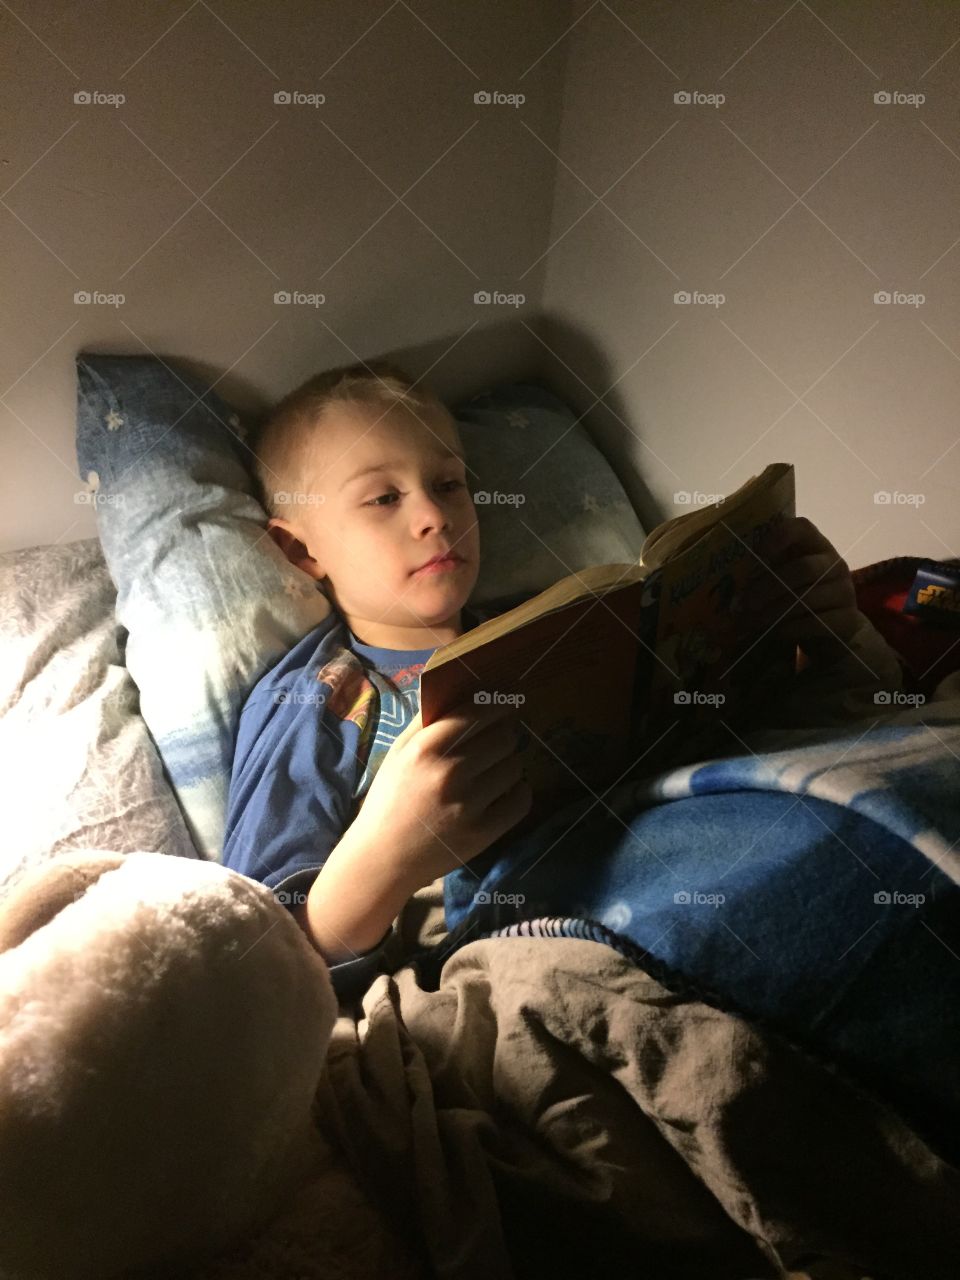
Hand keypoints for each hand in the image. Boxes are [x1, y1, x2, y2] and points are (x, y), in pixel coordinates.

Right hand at [341, 698, 531, 894]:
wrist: (383, 859)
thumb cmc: (389, 800)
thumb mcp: (398, 754)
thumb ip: (425, 722)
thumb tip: (457, 690)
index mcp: (426, 749)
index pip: (477, 713)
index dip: (498, 704)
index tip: (508, 701)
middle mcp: (450, 773)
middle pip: (504, 738)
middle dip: (506, 735)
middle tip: (502, 739)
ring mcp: (468, 805)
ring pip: (514, 767)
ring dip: (510, 764)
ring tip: (496, 769)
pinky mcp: (483, 832)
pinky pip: (521, 800)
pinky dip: (519, 792)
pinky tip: (506, 791)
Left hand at [748, 516, 860, 663]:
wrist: (832, 628)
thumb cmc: (799, 595)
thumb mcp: (785, 577)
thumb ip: (767, 571)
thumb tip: (728, 581)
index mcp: (816, 545)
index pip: (801, 528)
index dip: (776, 539)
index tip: (754, 558)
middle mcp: (835, 564)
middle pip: (803, 569)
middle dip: (768, 587)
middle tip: (743, 603)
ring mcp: (845, 591)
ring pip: (807, 598)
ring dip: (774, 611)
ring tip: (751, 621)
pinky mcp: (848, 619)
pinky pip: (816, 622)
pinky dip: (791, 628)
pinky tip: (773, 631)